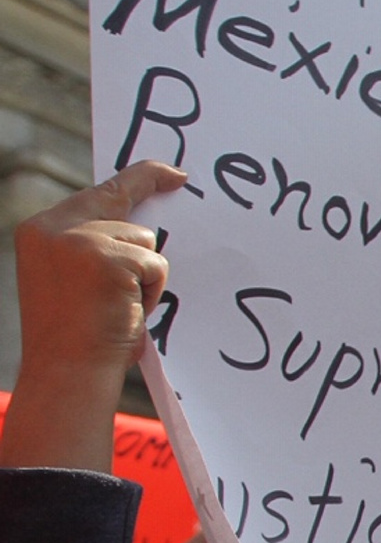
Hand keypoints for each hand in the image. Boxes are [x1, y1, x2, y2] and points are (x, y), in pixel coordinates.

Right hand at [1, 160, 185, 472]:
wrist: (68, 372)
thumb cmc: (78, 336)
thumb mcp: (73, 281)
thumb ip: (92, 248)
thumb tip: (141, 228)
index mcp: (39, 230)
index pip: (93, 194)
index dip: (133, 179)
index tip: (167, 170)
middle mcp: (53, 228)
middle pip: (120, 204)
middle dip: (150, 191)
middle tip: (178, 177)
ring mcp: (80, 240)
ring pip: (143, 239)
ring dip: (146, 273)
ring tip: (122, 305)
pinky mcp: (108, 258)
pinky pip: (155, 263)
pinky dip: (154, 289)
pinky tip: (130, 309)